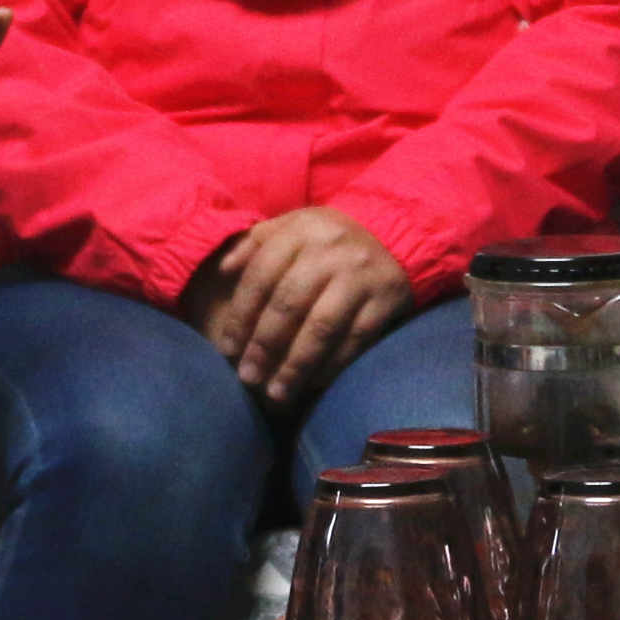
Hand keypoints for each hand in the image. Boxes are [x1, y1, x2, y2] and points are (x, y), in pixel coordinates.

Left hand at [190, 206, 414, 404]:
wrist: (397, 235)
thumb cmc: (329, 239)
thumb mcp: (293, 226)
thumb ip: (256, 242)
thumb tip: (223, 270)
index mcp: (302, 230)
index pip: (262, 275)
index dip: (241, 316)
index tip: (228, 349)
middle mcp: (332, 251)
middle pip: (289, 304)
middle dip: (264, 346)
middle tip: (247, 377)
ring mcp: (362, 276)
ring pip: (322, 327)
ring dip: (296, 365)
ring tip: (276, 393)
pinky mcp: (387, 300)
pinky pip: (355, 340)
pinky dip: (331, 366)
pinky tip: (312, 384)